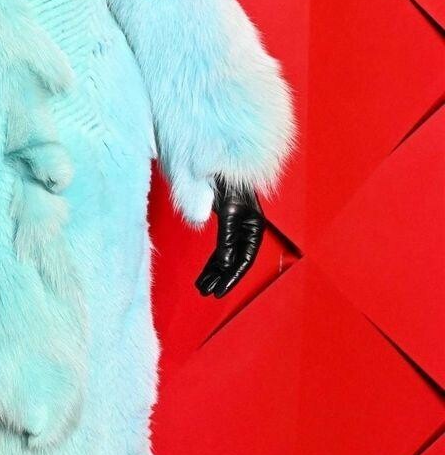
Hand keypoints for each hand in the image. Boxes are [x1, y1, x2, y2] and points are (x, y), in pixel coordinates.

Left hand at [195, 176, 264, 297]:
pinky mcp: (224, 225)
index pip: (245, 259)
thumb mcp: (228, 211)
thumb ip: (226, 237)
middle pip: (235, 261)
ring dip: (214, 273)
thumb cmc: (227, 181)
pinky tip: (203, 275)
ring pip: (226, 257)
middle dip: (220, 278)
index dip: (232, 278)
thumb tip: (224, 263)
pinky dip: (211, 262)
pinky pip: (219, 249)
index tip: (219, 292)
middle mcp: (247, 229)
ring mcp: (235, 228)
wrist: (216, 161)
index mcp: (254, 226)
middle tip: (205, 293)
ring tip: (201, 288)